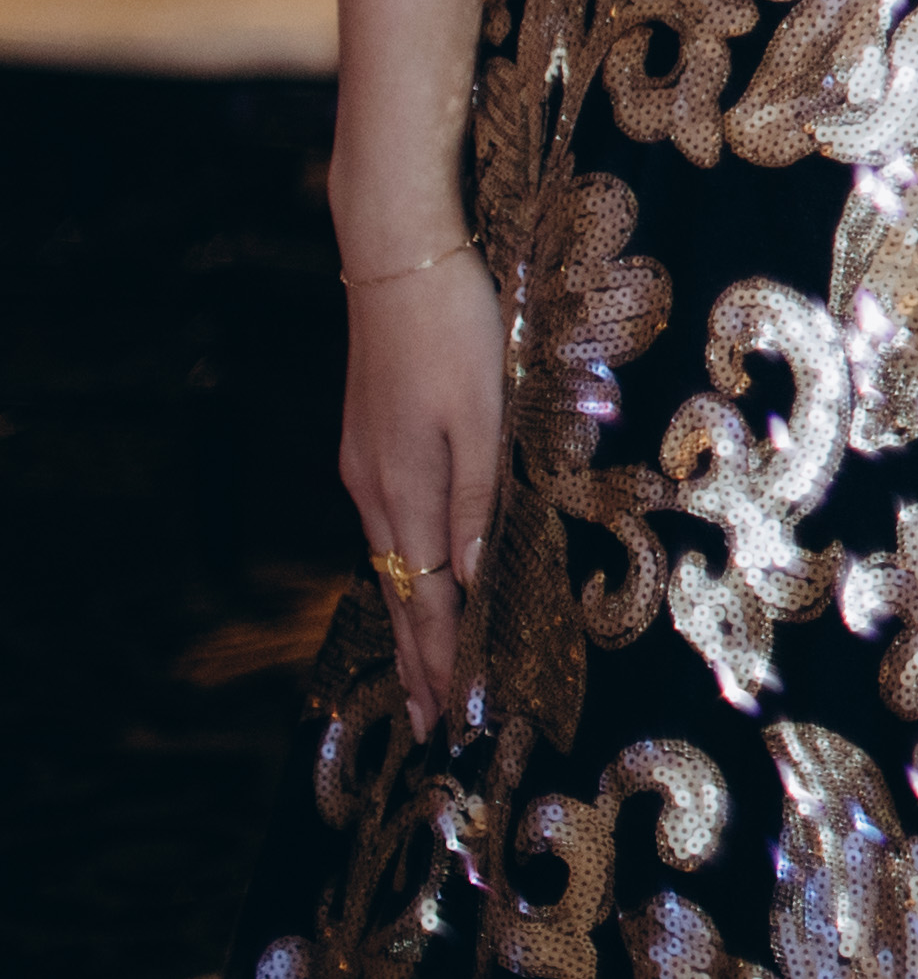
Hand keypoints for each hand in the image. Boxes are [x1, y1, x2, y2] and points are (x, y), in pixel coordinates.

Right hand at [336, 239, 506, 736]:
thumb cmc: (456, 330)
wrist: (399, 262)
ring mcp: (367, 464)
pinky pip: (388, 526)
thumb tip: (469, 572)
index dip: (443, 655)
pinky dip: (403, 569)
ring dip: (412, 618)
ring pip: (392, 562)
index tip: (453, 714)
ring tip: (423, 671)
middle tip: (432, 722)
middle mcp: (376, 487)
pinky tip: (413, 579)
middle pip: (404, 591)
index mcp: (408, 487)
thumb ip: (476, 495)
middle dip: (419, 658)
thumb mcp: (483, 412)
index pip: (430, 595)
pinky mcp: (369, 441)